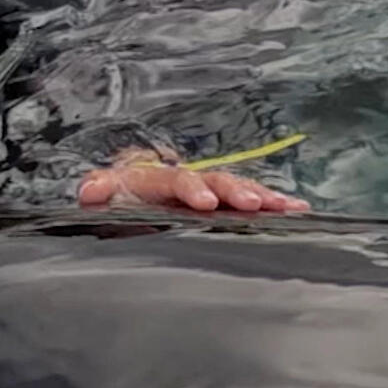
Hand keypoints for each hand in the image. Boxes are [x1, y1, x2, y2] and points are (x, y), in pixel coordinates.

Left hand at [79, 150, 310, 214]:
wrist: (128, 185)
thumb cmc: (118, 194)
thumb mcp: (103, 192)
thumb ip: (100, 189)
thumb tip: (89, 190)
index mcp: (159, 178)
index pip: (178, 180)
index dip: (193, 189)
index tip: (205, 202)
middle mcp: (188, 179)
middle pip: (217, 179)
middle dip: (235, 191)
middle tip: (252, 204)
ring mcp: (207, 188)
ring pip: (238, 187)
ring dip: (262, 195)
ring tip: (289, 206)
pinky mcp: (220, 199)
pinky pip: (248, 197)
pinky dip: (273, 201)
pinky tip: (298, 208)